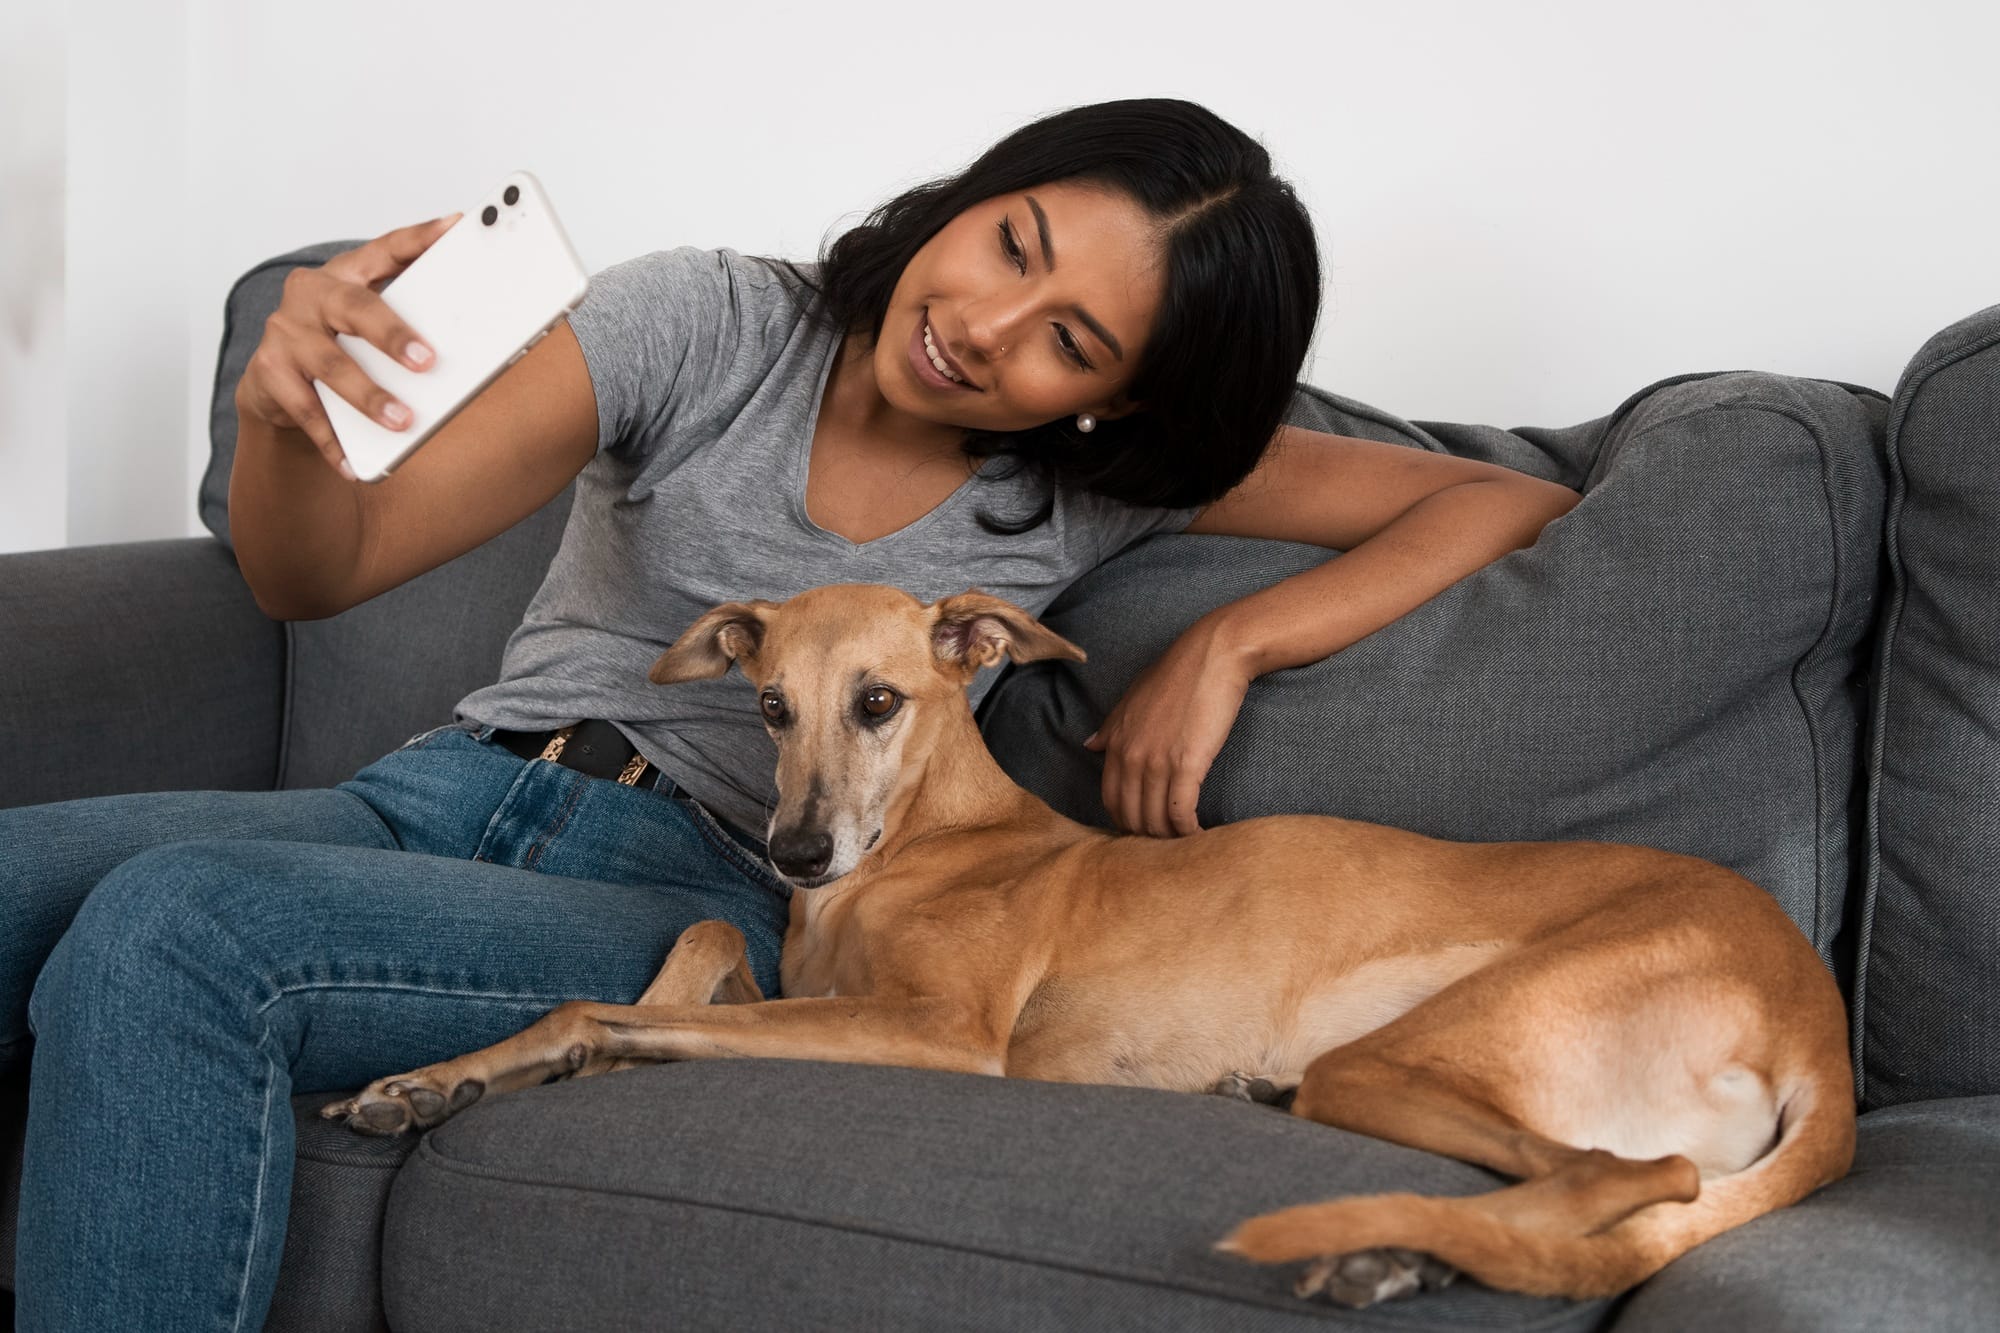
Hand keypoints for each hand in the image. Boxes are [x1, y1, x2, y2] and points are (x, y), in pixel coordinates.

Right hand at [234, 212, 460, 477]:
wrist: (278, 384)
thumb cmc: (341, 344)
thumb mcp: (371, 322)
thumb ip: (410, 312)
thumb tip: (474, 325)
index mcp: (347, 274)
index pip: (386, 248)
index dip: (420, 237)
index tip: (456, 228)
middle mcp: (312, 294)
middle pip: (355, 309)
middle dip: (393, 335)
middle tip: (428, 363)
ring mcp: (285, 331)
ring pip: (330, 364)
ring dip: (369, 397)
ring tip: (401, 422)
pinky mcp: (269, 371)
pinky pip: (306, 410)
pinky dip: (332, 440)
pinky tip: (354, 462)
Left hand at [1085, 620, 1252, 836]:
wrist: (1212, 656)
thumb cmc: (1176, 674)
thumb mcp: (1133, 699)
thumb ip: (1110, 727)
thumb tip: (1088, 745)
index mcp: (1115, 744)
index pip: (1110, 800)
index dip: (1126, 822)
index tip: (1143, 829)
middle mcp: (1130, 757)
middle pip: (1131, 816)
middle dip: (1148, 836)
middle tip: (1167, 843)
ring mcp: (1157, 762)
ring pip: (1156, 820)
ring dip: (1170, 838)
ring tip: (1185, 841)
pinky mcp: (1187, 765)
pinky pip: (1181, 812)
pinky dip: (1189, 831)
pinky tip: (1199, 834)